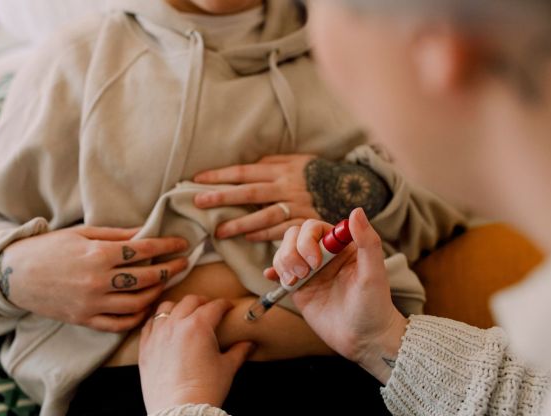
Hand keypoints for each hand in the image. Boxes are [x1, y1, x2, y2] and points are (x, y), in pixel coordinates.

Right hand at [0, 226, 188, 331]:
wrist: (14, 274)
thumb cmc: (48, 248)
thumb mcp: (82, 233)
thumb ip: (116, 235)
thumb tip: (146, 232)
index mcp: (97, 254)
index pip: (143, 250)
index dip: (167, 245)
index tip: (183, 243)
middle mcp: (97, 281)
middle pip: (145, 278)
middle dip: (169, 269)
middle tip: (183, 263)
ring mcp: (91, 303)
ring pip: (137, 303)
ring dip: (157, 293)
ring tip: (165, 283)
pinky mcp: (84, 319)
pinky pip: (118, 324)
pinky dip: (137, 317)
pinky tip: (146, 306)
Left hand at [139, 295, 253, 413]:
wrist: (179, 411)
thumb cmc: (205, 390)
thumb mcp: (227, 369)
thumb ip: (239, 352)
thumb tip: (249, 344)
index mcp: (198, 326)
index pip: (214, 306)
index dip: (224, 304)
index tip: (229, 307)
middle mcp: (175, 325)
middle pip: (190, 301)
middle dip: (202, 302)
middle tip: (209, 308)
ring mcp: (157, 335)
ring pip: (166, 308)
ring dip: (178, 307)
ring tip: (184, 313)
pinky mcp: (145, 348)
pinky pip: (149, 325)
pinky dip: (158, 322)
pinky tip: (164, 327)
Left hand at [193, 154, 320, 240]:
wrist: (352, 187)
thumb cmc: (316, 173)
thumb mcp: (296, 161)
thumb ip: (272, 163)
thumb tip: (247, 167)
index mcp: (281, 169)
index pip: (245, 172)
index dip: (220, 175)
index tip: (198, 179)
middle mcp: (286, 187)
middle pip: (249, 192)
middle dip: (222, 197)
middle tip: (198, 203)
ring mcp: (296, 206)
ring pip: (263, 215)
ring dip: (240, 224)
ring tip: (219, 232)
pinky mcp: (306, 222)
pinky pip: (282, 230)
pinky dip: (264, 235)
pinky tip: (248, 237)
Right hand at [267, 208, 407, 382]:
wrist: (364, 339)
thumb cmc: (374, 305)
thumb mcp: (374, 273)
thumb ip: (367, 241)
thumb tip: (356, 211)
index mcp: (342, 245)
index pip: (314, 227)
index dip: (308, 239)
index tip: (316, 261)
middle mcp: (324, 254)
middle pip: (294, 236)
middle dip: (292, 252)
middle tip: (304, 274)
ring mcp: (310, 271)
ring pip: (284, 251)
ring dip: (283, 262)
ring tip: (295, 281)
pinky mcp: (299, 288)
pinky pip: (280, 272)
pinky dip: (274, 272)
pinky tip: (273, 277)